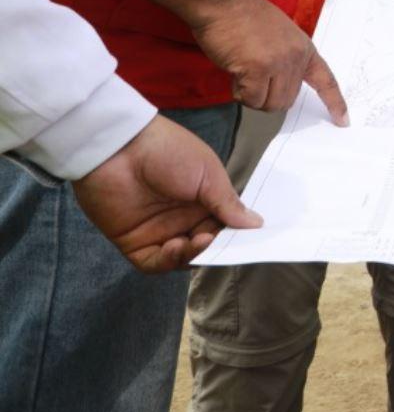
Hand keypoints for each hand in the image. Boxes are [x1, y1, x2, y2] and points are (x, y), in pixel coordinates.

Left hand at [72, 115, 263, 272]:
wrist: (120, 148)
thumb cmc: (168, 151)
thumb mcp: (207, 174)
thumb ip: (228, 203)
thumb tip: (256, 224)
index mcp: (204, 201)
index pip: (225, 226)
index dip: (235, 235)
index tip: (247, 240)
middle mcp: (183, 219)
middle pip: (206, 246)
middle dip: (216, 247)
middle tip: (221, 242)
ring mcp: (159, 232)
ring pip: (183, 258)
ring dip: (194, 255)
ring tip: (199, 241)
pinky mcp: (134, 243)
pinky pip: (155, 263)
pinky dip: (169, 261)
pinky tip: (177, 246)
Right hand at [190, 0, 348, 124]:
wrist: (223, 1)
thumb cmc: (244, 17)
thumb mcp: (279, 36)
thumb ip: (286, 60)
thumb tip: (281, 88)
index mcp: (305, 49)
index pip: (326, 80)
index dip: (334, 102)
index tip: (343, 121)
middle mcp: (296, 57)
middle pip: (288, 100)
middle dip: (267, 96)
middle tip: (251, 77)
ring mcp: (278, 63)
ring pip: (270, 104)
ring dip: (252, 96)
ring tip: (242, 72)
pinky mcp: (257, 69)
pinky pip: (250, 99)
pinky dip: (239, 93)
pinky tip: (234, 72)